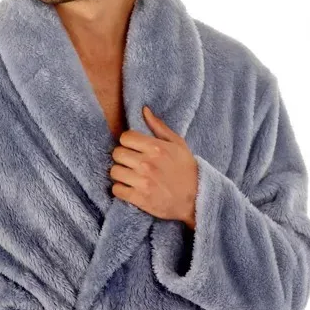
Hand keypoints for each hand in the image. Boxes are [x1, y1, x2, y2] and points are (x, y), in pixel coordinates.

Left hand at [108, 105, 197, 227]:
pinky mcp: (140, 199)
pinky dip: (120, 189)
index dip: (127, 142)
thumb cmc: (187, 170)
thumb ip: (159, 127)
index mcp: (156, 148)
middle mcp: (147, 164)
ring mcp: (142, 182)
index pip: (125, 137)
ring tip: (129, 175)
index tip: (133, 148)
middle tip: (130, 162)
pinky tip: (129, 188)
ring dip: (120, 173)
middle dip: (122, 157)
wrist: (196, 198)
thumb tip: (144, 110)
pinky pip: (116, 190)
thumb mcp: (178, 144)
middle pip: (117, 153)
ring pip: (114, 171)